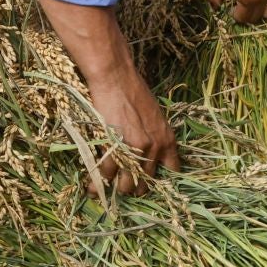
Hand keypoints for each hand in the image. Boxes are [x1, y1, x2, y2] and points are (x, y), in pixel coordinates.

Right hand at [81, 57, 181, 195]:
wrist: (116, 78)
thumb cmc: (132, 91)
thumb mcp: (153, 115)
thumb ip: (153, 136)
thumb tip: (148, 153)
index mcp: (167, 139)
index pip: (173, 170)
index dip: (161, 180)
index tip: (150, 182)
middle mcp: (155, 149)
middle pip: (146, 183)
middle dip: (134, 188)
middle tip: (124, 187)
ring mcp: (135, 151)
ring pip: (126, 184)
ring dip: (116, 187)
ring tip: (107, 187)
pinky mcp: (115, 149)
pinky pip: (108, 174)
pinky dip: (99, 181)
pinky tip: (93, 186)